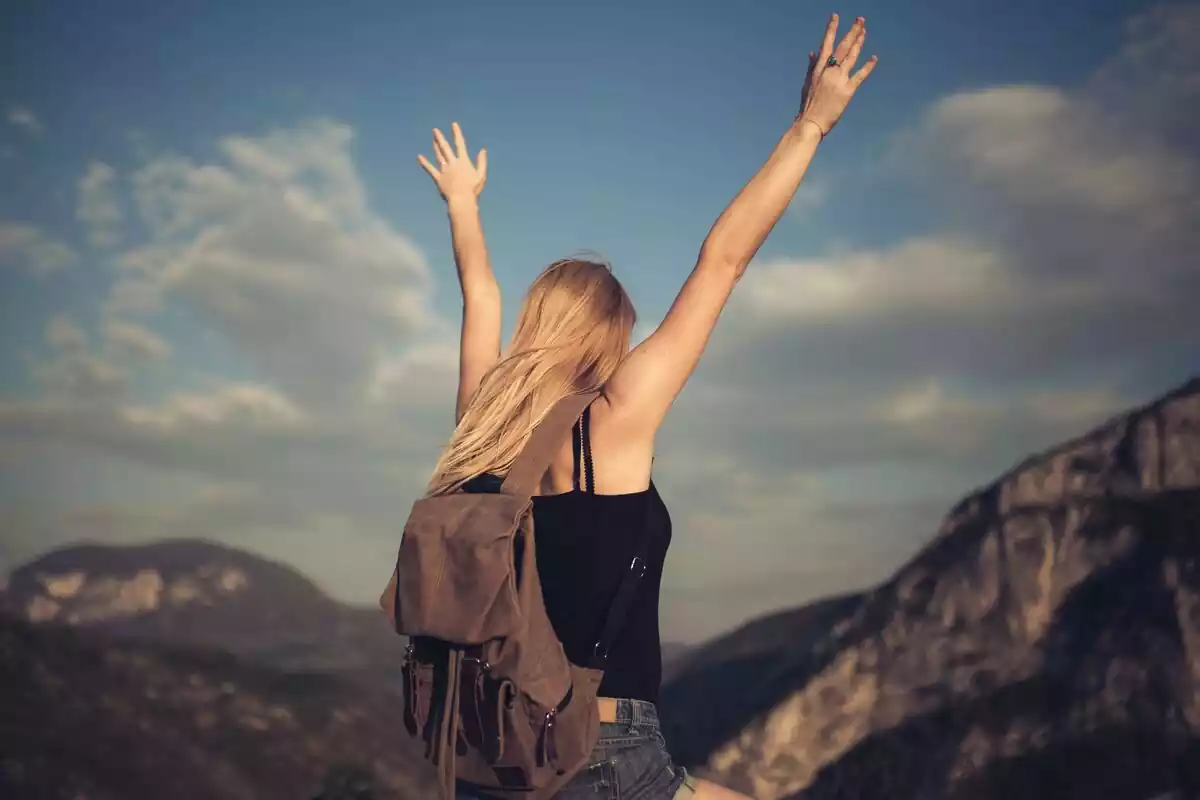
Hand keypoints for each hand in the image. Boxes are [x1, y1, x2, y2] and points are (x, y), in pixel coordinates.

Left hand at [418, 122, 487, 202]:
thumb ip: (482, 162)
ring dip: (435, 147)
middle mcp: (452, 163)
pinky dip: (424, 163)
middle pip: (445, 147)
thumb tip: (483, 150)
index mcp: (463, 161)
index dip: (457, 133)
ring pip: (438, 155)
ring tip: (433, 140)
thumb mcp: (481, 175)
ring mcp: (444, 170)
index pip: (459, 144)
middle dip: (440, 138)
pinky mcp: (438, 178)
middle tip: (435, 130)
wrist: (461, 200)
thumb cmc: (473, 189)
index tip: (454, 125)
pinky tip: (419, 157)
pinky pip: (430, 169)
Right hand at [795, 14, 877, 136]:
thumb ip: (812, 66)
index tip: (836, 16)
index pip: (826, 44)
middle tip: (860, 19)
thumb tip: (812, 53)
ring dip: (859, 43)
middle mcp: (829, 71)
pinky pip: (860, 75)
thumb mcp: (807, 83)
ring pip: (852, 56)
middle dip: (852, 31)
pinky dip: (867, 66)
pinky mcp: (848, 90)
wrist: (811, 122)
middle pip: (843, 46)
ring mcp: (839, 79)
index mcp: (818, 68)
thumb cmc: (808, 105)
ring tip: (865, 31)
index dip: (832, 29)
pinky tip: (874, 57)